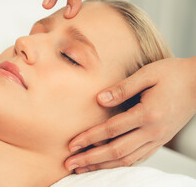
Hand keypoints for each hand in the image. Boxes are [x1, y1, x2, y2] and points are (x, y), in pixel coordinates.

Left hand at [65, 57, 195, 173]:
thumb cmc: (173, 74)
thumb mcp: (147, 74)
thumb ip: (123, 88)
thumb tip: (99, 100)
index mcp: (148, 114)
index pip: (111, 130)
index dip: (89, 138)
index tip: (72, 145)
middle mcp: (153, 131)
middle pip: (116, 151)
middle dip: (91, 159)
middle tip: (70, 164)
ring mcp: (158, 138)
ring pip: (127, 159)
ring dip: (103, 165)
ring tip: (83, 169)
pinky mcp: (161, 140)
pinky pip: (139, 158)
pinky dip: (121, 164)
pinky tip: (107, 165)